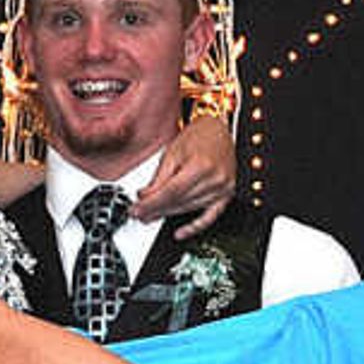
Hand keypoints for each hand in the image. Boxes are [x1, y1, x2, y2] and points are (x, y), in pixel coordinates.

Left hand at [131, 110, 237, 237]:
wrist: (219, 130)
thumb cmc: (199, 137)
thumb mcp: (173, 152)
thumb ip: (159, 178)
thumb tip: (144, 197)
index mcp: (200, 165)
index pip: (170, 192)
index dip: (151, 204)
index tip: (137, 210)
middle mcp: (214, 178)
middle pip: (179, 202)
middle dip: (156, 210)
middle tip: (140, 214)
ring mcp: (222, 188)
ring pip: (189, 209)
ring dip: (169, 215)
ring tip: (152, 217)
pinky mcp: (226, 194)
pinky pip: (209, 217)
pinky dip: (194, 226)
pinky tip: (180, 233)